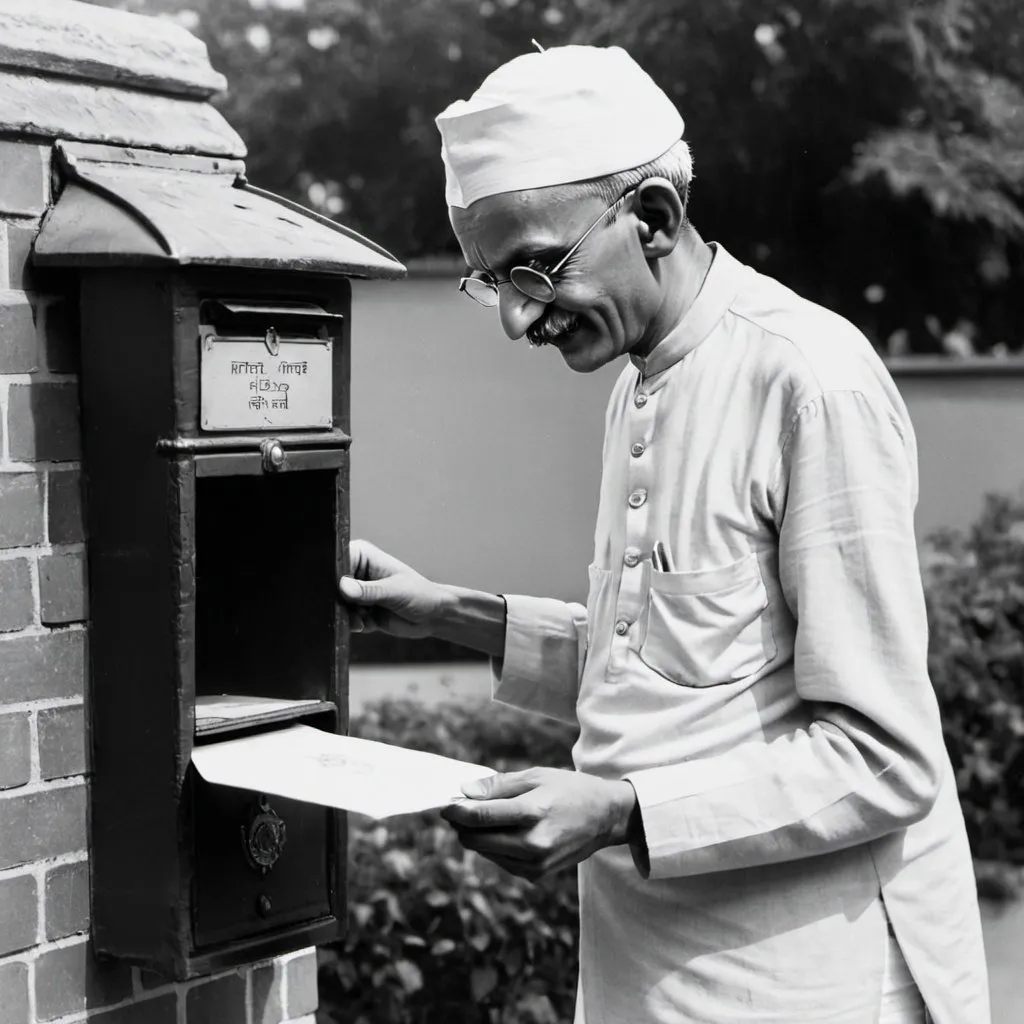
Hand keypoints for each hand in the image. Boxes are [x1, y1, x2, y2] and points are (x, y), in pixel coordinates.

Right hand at [339, 539, 448, 637]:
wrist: (433, 617)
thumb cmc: (420, 594)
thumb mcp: (395, 591)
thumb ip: (369, 591)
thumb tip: (342, 587)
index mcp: (362, 556)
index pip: (335, 561)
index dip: (333, 578)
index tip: (341, 592)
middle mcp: (355, 572)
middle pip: (331, 586)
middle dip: (341, 601)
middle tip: (357, 609)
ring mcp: (356, 592)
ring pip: (336, 605)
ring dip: (349, 616)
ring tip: (366, 618)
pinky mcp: (358, 610)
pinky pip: (345, 619)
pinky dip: (355, 624)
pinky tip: (370, 623)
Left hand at [441, 767, 638, 880]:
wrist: (605, 817)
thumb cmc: (569, 790)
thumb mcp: (536, 776)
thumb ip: (498, 786)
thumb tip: (464, 792)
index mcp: (533, 812)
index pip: (480, 817)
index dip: (456, 811)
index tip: (446, 804)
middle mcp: (533, 843)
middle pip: (476, 839)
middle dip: (462, 825)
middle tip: (460, 810)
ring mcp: (535, 863)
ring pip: (486, 853)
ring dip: (476, 837)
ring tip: (484, 818)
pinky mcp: (537, 875)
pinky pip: (501, 862)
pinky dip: (494, 847)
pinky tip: (504, 832)